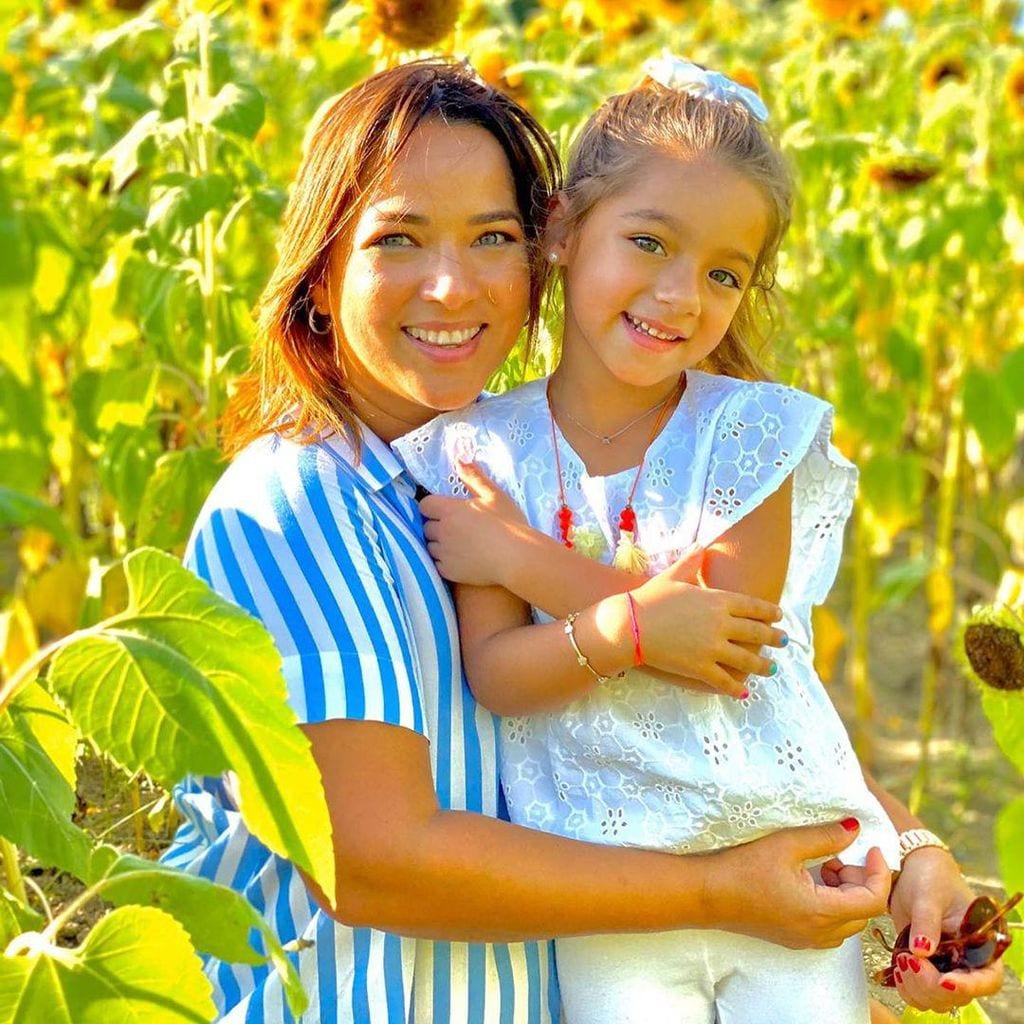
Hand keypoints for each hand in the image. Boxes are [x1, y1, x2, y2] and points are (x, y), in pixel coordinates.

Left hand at [420, 461, 526, 586]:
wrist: (517, 558)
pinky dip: (445, 561)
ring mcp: (444, 553)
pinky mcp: (449, 572)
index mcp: (450, 511)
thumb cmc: (508, 523)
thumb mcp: (493, 495)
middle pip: (426, 527)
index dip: (433, 507)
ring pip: (430, 547)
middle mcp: (442, 532)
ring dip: (439, 544)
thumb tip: (458, 460)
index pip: (425, 505)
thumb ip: (473, 477)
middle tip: (457, 528)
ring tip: (460, 544)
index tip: (446, 510)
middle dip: (437, 526)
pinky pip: (438, 564)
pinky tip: (462, 559)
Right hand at [631, 548, 786, 698]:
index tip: (779, 616)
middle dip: (774, 638)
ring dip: (762, 666)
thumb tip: (701, 544)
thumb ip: (691, 560)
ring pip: (747, 660)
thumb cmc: (650, 598)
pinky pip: (724, 680)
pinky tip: (744, 692)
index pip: (753, 607)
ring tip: (771, 669)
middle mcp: (721, 624)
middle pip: (756, 633)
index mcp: (718, 600)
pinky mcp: (701, 668)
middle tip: (785, 641)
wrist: (631, 625)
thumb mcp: (672, 575)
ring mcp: (713, 648)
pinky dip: (736, 688)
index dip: (769, 613)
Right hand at [708, 819, 890, 948]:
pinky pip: (829, 927)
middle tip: (836, 855)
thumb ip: (826, 837)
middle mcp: (818, 933)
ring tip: (822, 866)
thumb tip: (855, 828)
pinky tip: (808, 881)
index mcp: (820, 911)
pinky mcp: (794, 938)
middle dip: (860, 881)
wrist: (708, 894)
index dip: (879, 873)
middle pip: (863, 912)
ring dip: (846, 894)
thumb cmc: (743, 867)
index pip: (872, 900)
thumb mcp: (787, 844)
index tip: (870, 849)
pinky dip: (831, 904)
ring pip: (847, 921)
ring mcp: (806, 940)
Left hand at [885, 847, 1003, 1010]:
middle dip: (933, 986)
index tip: (944, 981)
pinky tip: (897, 969)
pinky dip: (908, 988)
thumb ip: (926, 921)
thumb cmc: (929, 875)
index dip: (969, 986)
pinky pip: (920, 992)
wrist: (909, 869)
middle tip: (909, 962)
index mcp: (982, 942)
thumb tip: (923, 951)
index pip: (988, 978)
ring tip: (901, 961)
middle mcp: (967, 959)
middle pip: (960, 995)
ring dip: (918, 989)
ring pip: (939, 999)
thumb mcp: (928, 894)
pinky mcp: (925, 966)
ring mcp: (945, 965)